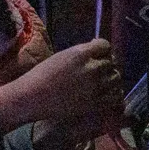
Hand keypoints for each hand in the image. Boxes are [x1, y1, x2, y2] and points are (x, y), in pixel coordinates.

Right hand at [0, 39, 121, 131]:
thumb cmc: (41, 75)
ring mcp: (95, 87)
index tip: (98, 55)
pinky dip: (114, 95)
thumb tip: (96, 50)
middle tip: (98, 71)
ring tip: (103, 83)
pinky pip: (115, 97)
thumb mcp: (62, 56)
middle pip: (111, 62)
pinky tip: (108, 95)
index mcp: (81, 53)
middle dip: (106, 65)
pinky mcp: (95, 104)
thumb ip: (81, 53)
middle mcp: (92, 68)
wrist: (32, 97)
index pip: (105, 45)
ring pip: (116, 78)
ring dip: (111, 79)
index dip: (102, 50)